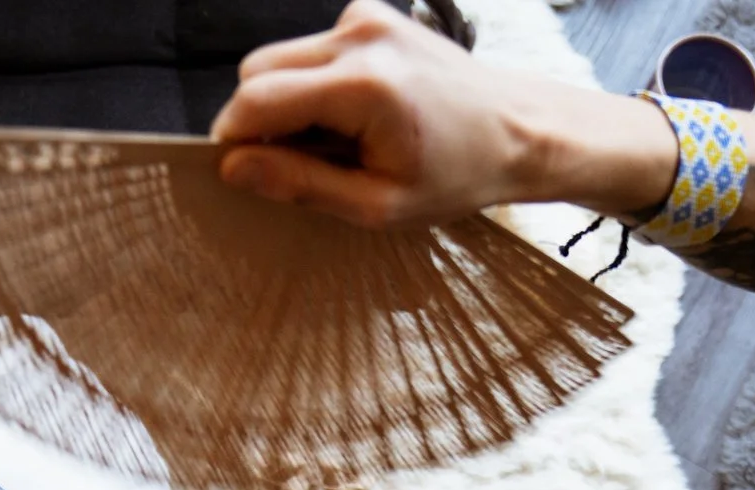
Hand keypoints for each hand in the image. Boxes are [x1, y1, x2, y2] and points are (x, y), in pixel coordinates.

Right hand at [208, 1, 672, 225]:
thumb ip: (302, 184)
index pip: (256, 99)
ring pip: (281, 58)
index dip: (235, 139)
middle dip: (260, 120)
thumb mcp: (379, 204)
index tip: (241, 172)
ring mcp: (366, 18)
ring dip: (289, 102)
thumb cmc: (460, 174)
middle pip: (257, 70)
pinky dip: (315, 84)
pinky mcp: (372, 15)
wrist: (520, 128)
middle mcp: (359, 37)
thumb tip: (235, 167)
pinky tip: (352, 114)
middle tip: (297, 164)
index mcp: (363, 85)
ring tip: (336, 141)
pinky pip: (312, 50)